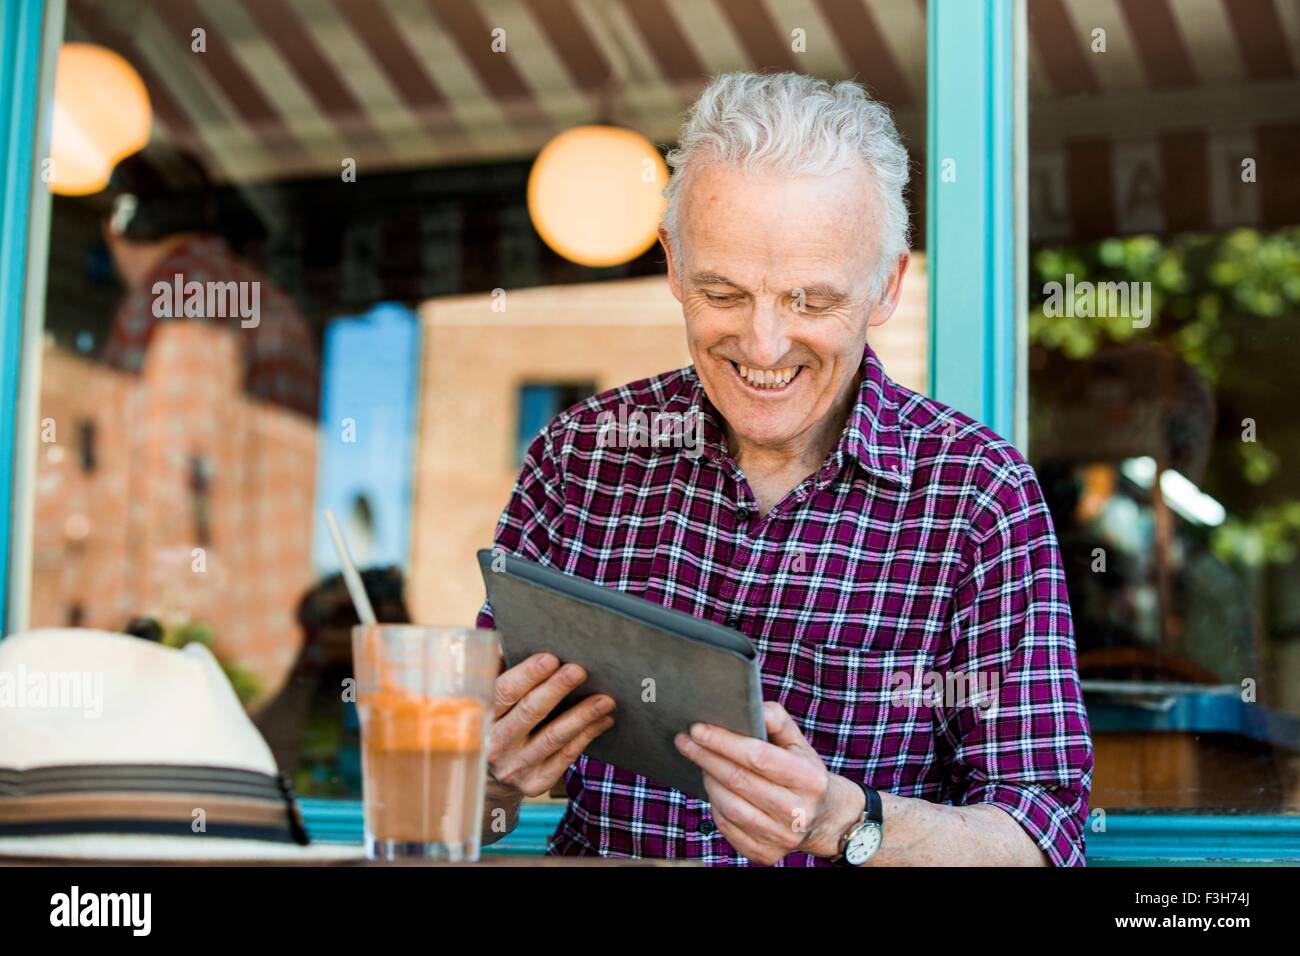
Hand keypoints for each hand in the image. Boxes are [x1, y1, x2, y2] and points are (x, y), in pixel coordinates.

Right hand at [487, 652, 615, 799]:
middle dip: (557, 689)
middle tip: (580, 670)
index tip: (550, 657)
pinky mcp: (534, 784)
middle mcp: (494, 744)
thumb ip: (498, 671)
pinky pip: (565, 758)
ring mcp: (514, 766)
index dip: (527, 675)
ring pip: (553, 738)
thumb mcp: (488, 699)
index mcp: (480, 716)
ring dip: (582, 716)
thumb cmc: (496, 721)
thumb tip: (518, 636)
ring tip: (605, 699)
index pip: (503, 692)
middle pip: (530, 713)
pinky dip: (586, 736)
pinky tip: (604, 720)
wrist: (489, 778)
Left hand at [674, 701, 864, 864]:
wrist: (826, 818)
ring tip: (701, 762)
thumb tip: (749, 705)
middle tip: (685, 741)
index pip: (757, 757)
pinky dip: (715, 806)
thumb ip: (776, 719)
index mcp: (809, 779)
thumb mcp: (799, 742)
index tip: (697, 728)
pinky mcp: (767, 854)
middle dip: (706, 757)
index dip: (723, 742)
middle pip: (739, 781)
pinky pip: (728, 828)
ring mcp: (782, 837)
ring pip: (730, 806)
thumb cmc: (804, 771)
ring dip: (709, 781)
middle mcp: (797, 812)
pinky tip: (714, 788)